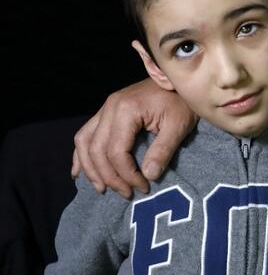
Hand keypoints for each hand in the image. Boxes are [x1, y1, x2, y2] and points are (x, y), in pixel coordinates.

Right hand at [72, 78, 196, 197]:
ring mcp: (105, 108)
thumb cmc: (182, 101)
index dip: (126, 174)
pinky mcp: (107, 111)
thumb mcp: (179, 125)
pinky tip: (79, 171)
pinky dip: (81, 154)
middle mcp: (109, 107)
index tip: (142, 187)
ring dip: (90, 168)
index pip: (116, 151)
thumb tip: (148, 176)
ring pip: (84, 142)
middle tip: (126, 193)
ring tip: (102, 188)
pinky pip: (85, 133)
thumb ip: (163, 150)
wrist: (179, 81)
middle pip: (96, 149)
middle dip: (109, 176)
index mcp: (126, 110)